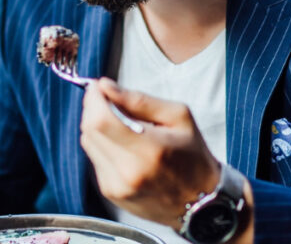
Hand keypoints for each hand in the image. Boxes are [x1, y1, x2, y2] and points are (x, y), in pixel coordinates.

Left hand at [79, 78, 219, 228]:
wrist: (201, 202)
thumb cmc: (194, 157)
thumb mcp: (179, 117)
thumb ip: (140, 100)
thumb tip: (107, 87)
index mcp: (149, 150)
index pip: (100, 120)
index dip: (93, 99)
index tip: (97, 87)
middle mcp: (128, 172)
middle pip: (90, 130)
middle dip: (92, 108)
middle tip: (106, 99)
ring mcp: (117, 186)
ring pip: (88, 144)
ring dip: (96, 126)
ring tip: (119, 123)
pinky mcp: (112, 193)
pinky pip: (95, 159)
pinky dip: (103, 145)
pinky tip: (122, 145)